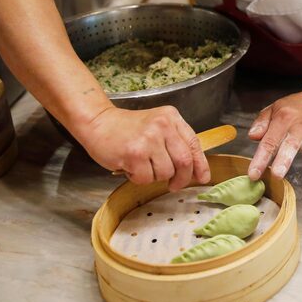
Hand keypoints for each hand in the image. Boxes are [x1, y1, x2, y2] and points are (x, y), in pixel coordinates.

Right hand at [75, 105, 210, 190]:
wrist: (98, 122)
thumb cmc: (127, 128)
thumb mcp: (157, 126)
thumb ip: (175, 142)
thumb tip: (196, 170)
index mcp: (171, 117)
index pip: (194, 144)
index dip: (201, 164)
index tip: (203, 177)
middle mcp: (162, 126)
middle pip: (184, 161)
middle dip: (181, 178)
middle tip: (173, 184)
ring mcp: (148, 139)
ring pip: (165, 172)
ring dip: (155, 177)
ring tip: (143, 166)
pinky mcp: (134, 153)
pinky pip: (146, 178)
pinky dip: (139, 178)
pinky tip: (130, 166)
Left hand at [247, 92, 301, 181]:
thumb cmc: (293, 108)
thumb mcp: (274, 108)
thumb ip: (262, 122)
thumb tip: (252, 136)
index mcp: (284, 119)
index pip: (270, 140)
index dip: (261, 158)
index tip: (253, 174)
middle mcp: (299, 128)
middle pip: (291, 145)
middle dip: (285, 160)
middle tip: (278, 175)